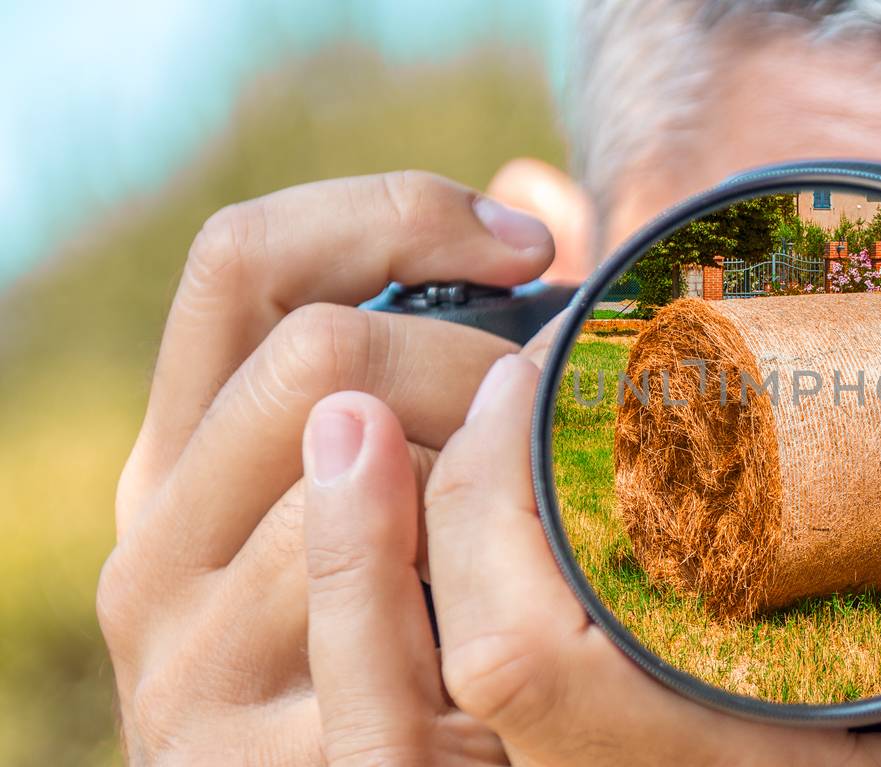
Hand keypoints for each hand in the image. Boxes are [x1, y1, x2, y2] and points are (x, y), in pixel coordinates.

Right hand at [97, 169, 568, 762]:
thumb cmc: (416, 650)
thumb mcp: (403, 503)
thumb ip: (434, 366)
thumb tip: (540, 193)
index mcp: (177, 467)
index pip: (242, 261)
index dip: (389, 213)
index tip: (529, 243)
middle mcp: (151, 552)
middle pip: (313, 354)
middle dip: (471, 356)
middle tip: (562, 406)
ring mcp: (187, 666)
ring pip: (357, 482)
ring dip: (487, 482)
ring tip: (552, 521)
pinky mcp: (257, 766)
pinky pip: (374, 641)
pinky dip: (466, 599)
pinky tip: (530, 591)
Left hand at [306, 292, 880, 764]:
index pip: (525, 667)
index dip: (482, 508)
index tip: (533, 379)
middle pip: (461, 676)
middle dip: (450, 509)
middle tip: (521, 386)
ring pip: (462, 714)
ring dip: (452, 569)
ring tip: (511, 440)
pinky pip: (514, 729)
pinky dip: (497, 625)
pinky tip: (554, 548)